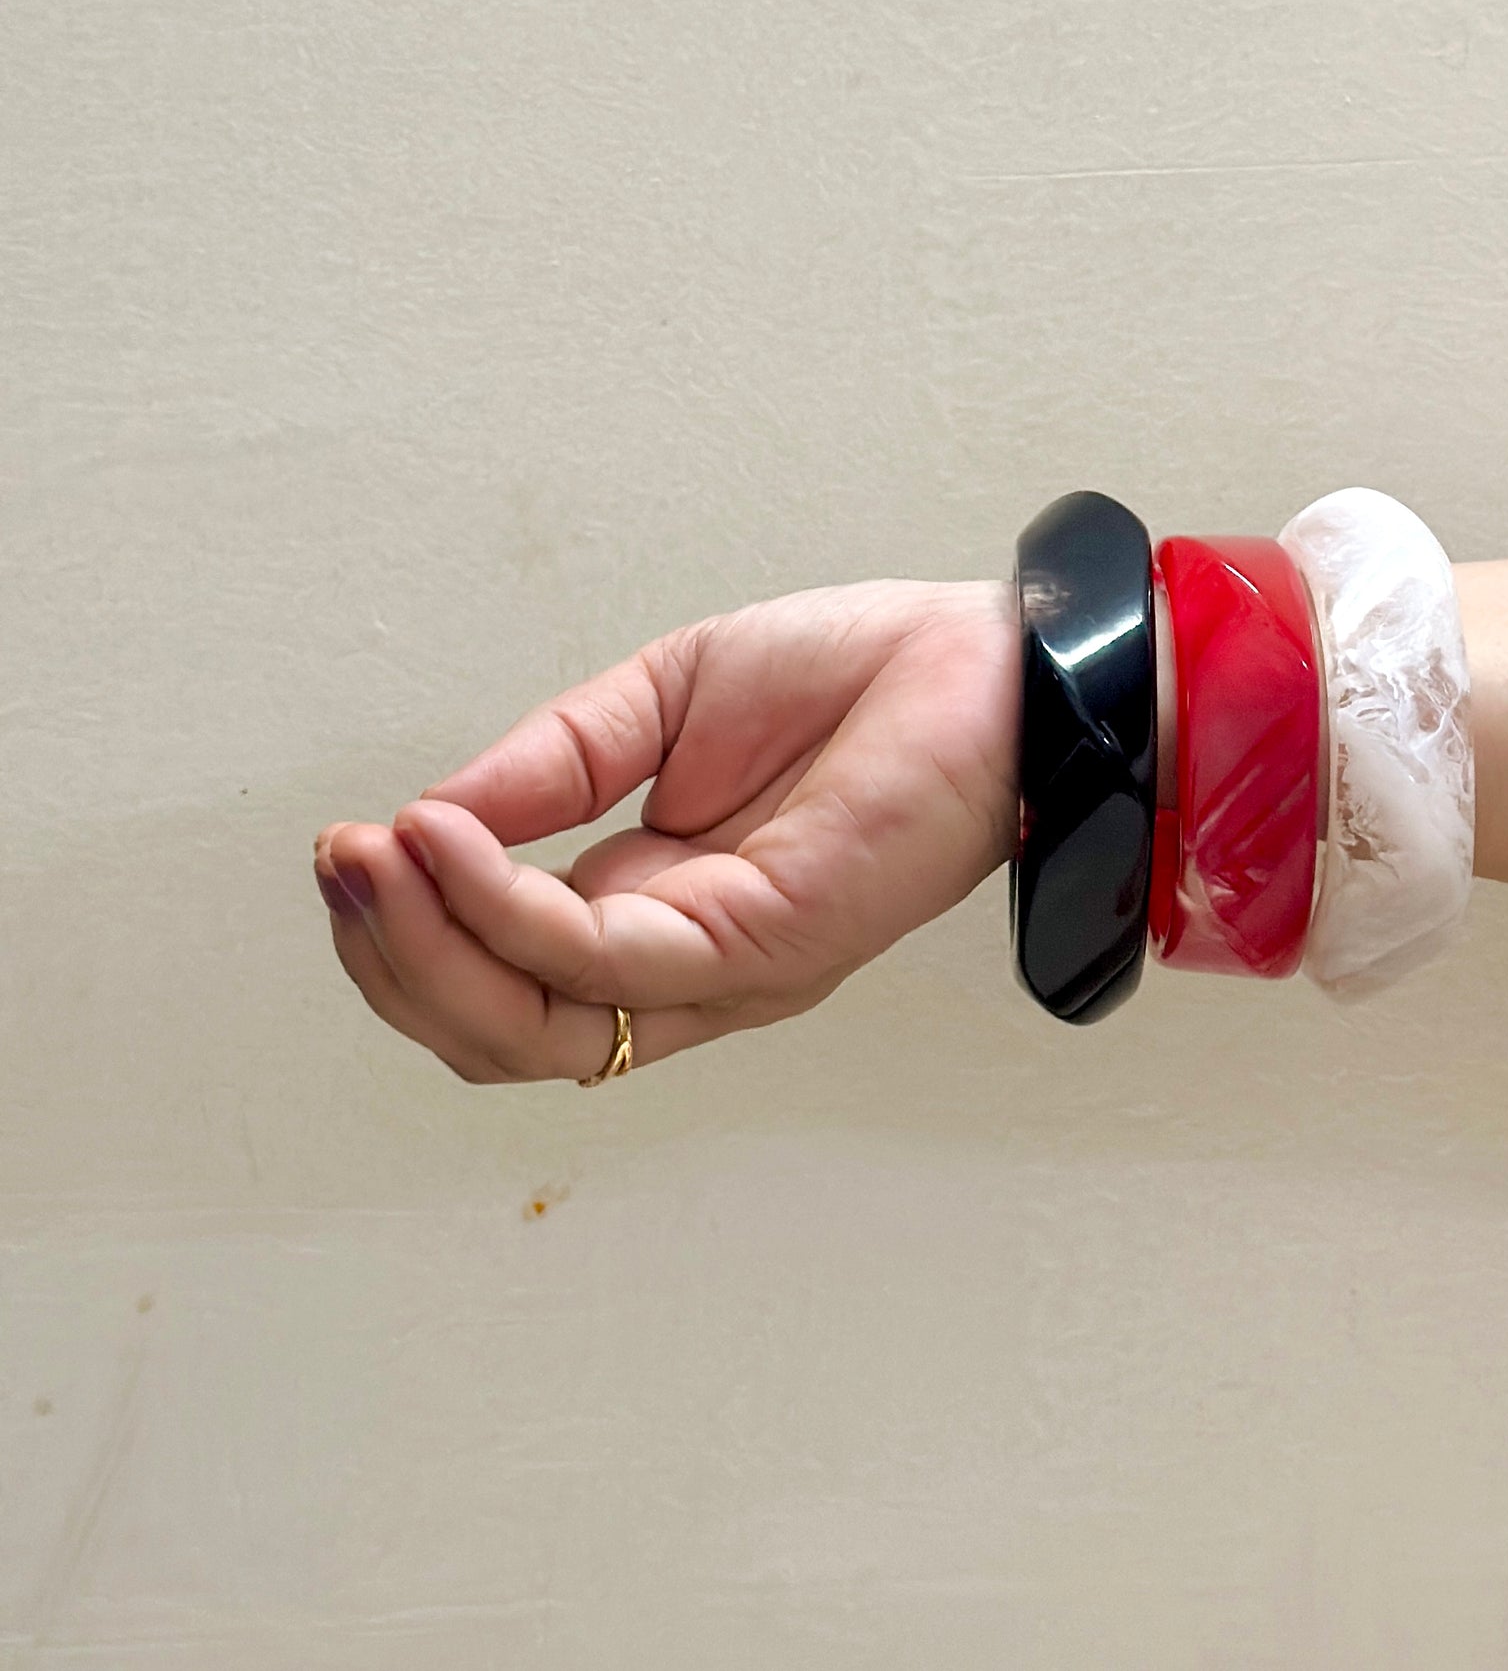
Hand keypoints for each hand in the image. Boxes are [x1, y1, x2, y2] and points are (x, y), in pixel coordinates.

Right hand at [314, 579, 1020, 1083]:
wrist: (984, 659)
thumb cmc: (852, 676)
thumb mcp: (661, 702)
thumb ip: (551, 765)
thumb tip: (427, 817)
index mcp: (654, 905)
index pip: (501, 977)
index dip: (410, 931)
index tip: (347, 848)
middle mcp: (683, 961)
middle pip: (500, 1032)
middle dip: (396, 962)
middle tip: (338, 867)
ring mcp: (726, 969)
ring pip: (538, 1028)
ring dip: (428, 950)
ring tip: (370, 861)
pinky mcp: (767, 946)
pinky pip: (605, 960)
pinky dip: (506, 910)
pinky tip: (449, 839)